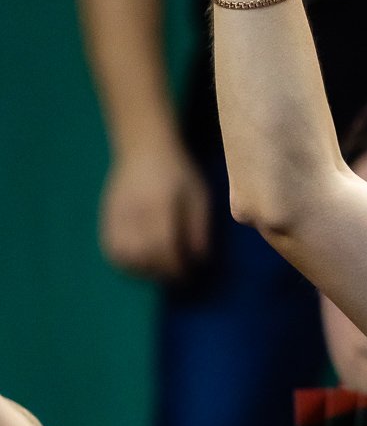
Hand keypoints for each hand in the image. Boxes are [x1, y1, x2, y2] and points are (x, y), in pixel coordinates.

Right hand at [100, 143, 210, 280]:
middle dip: (163, 272)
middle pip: (143, 256)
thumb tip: (200, 260)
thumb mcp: (199, 196)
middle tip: (180, 275)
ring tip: (162, 270)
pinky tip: (143, 263)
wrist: (144, 150)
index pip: (165, 248)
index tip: (192, 274)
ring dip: (144, 271)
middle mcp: (134, 214)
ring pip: (124, 257)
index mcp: (159, 206)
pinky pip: (112, 250)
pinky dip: (127, 263)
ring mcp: (116, 217)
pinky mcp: (107, 219)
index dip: (178, 267)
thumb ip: (199, 228)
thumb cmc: (179, 173)